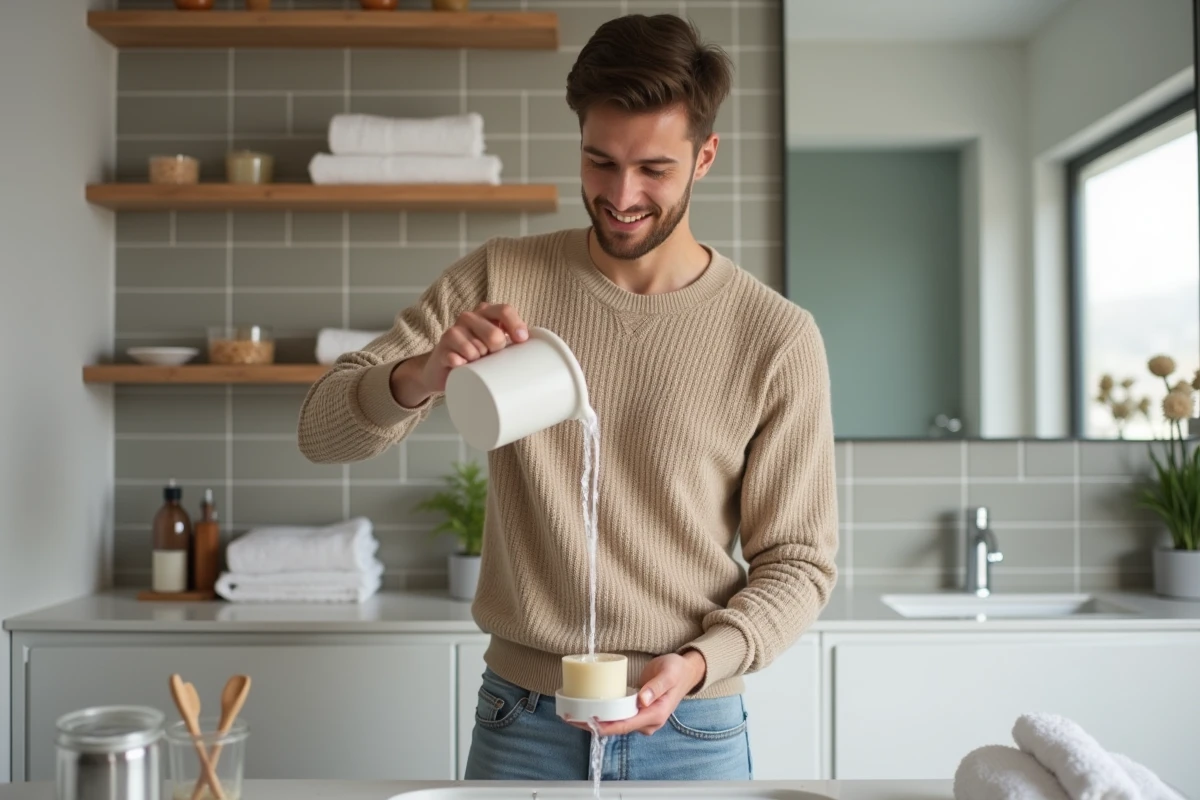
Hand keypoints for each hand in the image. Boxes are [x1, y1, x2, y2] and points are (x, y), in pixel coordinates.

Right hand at [391, 302, 528, 405]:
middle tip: (492, 357)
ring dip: (479, 361)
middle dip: (497, 350)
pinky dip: (462, 366)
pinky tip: (461, 367)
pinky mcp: (441, 350)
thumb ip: (513, 342)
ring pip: (476, 349)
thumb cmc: (477, 357)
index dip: (515, 325)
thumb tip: (539, 350)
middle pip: (494, 334)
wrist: (443, 369)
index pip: (504, 310)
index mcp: (485, 313)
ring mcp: (453, 332)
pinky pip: (457, 359)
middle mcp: (468, 318)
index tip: (521, 341)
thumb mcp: (495, 346)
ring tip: (476, 363)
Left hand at [566, 651, 706, 736]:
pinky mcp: (637, 712)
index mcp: (656, 714)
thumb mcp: (669, 674)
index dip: (605, 726)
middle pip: (617, 728)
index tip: (586, 721)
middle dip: (593, 726)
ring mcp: (642, 718)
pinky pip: (618, 717)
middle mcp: (648, 721)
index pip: (626, 725)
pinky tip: (587, 710)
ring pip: (615, 725)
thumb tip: (642, 700)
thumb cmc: (677, 670)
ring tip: (572, 714)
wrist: (685, 672)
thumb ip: (656, 687)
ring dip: (595, 722)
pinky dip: (602, 715)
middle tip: (570, 717)